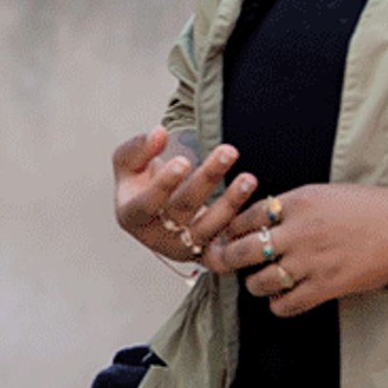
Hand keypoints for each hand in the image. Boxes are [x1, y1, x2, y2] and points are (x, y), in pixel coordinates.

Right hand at [113, 126, 256, 261]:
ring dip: (231, 202)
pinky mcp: (208, 255)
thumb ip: (138, 148)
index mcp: (131, 217)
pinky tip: (259, 206)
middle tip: (228, 151)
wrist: (156, 214)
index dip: (164, 184)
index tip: (183, 161)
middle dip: (207, 180)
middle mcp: (157, 237)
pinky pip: (227, 243)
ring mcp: (185, 248)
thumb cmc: (141, 184)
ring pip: (209, 227)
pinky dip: (242, 224)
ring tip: (249, 178)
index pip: (147, 203)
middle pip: (183, 209)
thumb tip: (159, 133)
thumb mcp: (128, 164)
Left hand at [205, 184, 387, 315]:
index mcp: (296, 203)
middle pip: (242, 250)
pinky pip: (288, 304)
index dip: (230, 230)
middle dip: (228, 259)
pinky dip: (278, 305)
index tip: (227, 236)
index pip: (244, 218)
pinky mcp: (328, 286)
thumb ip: (290, 205)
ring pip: (259, 281)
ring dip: (254, 284)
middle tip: (225, 262)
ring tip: (258, 281)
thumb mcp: (323, 193)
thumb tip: (261, 217)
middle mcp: (298, 232)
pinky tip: (281, 299)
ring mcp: (312, 261)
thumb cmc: (369, 207)